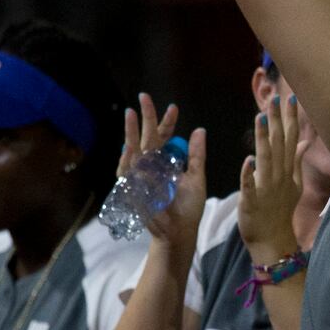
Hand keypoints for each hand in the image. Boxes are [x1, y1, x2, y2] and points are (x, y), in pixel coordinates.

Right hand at [118, 94, 205, 246]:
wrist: (179, 232)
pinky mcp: (135, 189)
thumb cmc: (187, 207)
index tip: (173, 107)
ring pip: (134, 151)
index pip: (164, 137)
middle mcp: (152, 167)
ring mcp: (141, 177)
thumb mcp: (197, 178)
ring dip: (132, 133)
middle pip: (147, 138)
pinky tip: (130, 146)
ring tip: (131, 114)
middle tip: (144, 97)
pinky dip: (130, 161)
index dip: (167, 122)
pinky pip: (130, 173)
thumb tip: (199, 130)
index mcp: (167, 162)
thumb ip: (197, 155)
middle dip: (145, 118)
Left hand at [238, 91, 304, 264]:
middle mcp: (279, 175)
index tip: (290, 98)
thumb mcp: (293, 184)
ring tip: (260, 119)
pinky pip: (250, 185)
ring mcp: (267, 187)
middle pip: (278, 144)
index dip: (290, 119)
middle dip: (277, 121)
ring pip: (265, 159)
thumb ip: (296, 160)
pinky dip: (249, 174)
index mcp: (287, 169)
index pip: (290, 139)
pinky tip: (248, 161)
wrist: (273, 238)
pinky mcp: (252, 201)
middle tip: (275, 99)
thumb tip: (303, 140)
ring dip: (263, 139)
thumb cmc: (279, 209)